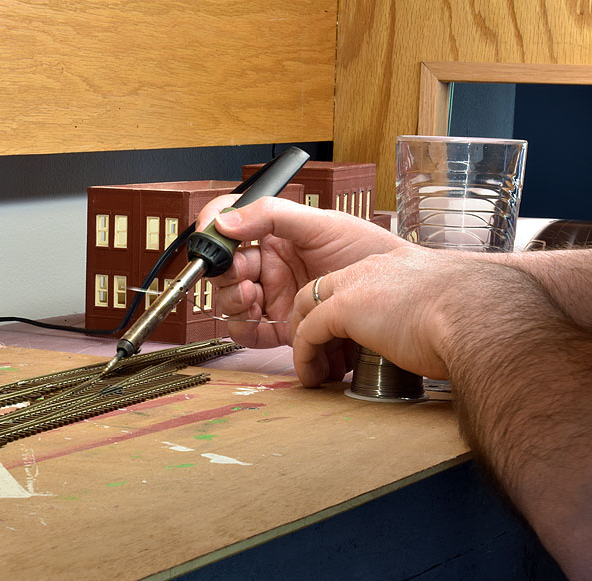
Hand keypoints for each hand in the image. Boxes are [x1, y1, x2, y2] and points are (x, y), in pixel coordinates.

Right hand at [200, 196, 405, 350]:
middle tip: (244, 276)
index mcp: (276, 236)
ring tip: (254, 298)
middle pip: (225, 269)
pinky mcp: (281, 328)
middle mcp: (271, 266)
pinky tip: (258, 319)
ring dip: (233, 300)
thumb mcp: (322, 224)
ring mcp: (274, 297)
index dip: (215, 232)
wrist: (397, 295)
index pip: (231, 228)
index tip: (213, 238)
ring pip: (231, 301)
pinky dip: (243, 328)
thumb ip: (272, 216)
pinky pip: (247, 333)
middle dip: (227, 272)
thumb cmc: (370, 253)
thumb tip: (226, 220)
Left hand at [289, 245, 482, 386]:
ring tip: (313, 369)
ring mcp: (357, 285)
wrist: (483, 314)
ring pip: (308, 306)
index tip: (347, 340)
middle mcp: (375, 268)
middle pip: (324, 288)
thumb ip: (439, 316)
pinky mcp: (345, 309)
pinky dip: (304, 355)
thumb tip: (452, 341)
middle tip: (320, 353)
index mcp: (401, 266)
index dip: (345, 310)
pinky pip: (309, 332)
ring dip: (305, 340)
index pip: (357, 281)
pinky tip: (311, 377)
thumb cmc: (482, 318)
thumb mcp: (454, 309)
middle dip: (314, 320)